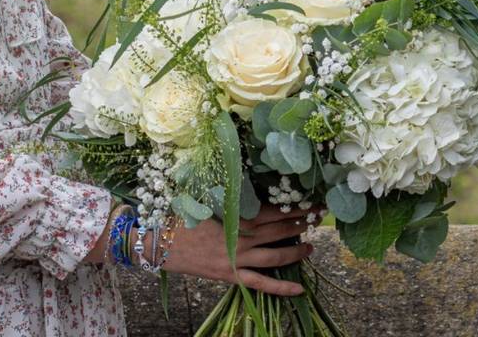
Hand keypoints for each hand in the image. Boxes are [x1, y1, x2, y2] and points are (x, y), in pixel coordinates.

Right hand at [159, 204, 321, 295]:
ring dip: (295, 252)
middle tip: (317, 219)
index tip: (307, 202)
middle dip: (299, 225)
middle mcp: (239, 238)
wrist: (160, 243)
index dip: (290, 208)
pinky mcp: (230, 276)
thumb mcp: (203, 200)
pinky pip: (260, 284)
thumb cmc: (180, 217)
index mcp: (234, 217)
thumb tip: (245, 187)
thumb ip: (227, 197)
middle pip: (277, 232)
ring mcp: (236, 259)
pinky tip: (299, 289)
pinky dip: (280, 288)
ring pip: (274, 257)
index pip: (271, 212)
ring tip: (310, 248)